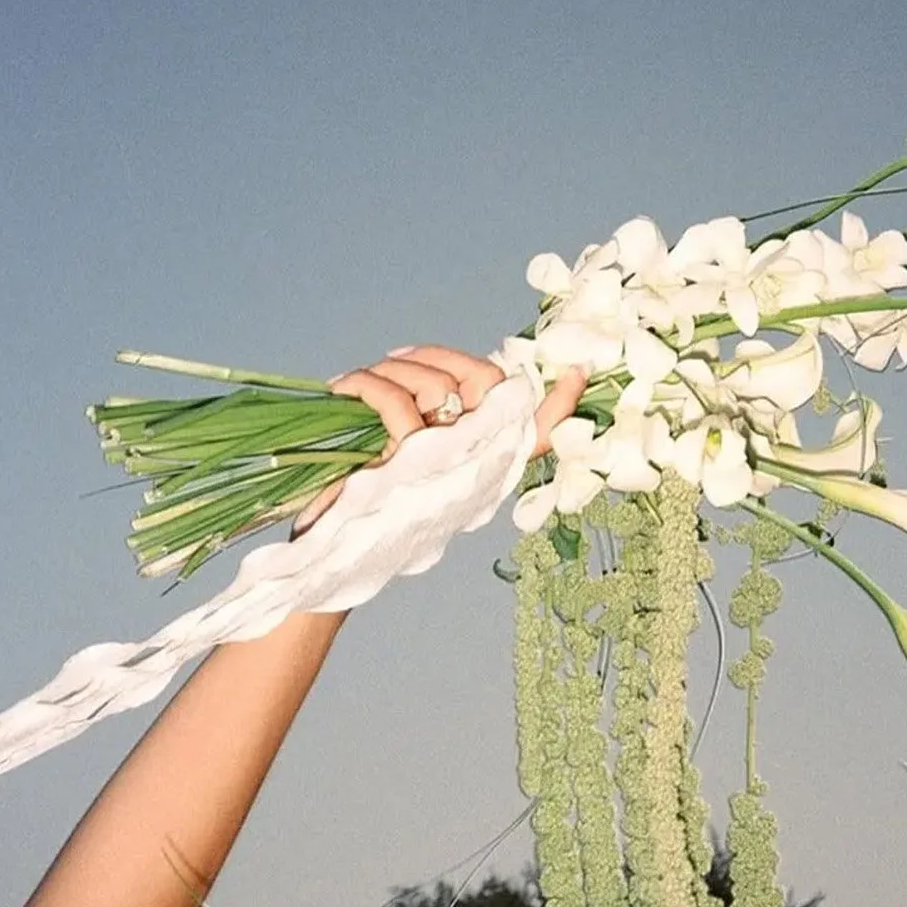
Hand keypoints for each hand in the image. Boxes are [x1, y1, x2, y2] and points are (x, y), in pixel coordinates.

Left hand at [291, 346, 586, 535]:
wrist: (327, 548)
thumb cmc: (370, 499)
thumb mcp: (412, 462)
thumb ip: (444, 428)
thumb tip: (460, 380)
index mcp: (481, 469)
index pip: (535, 435)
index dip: (558, 405)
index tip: (580, 373)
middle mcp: (471, 471)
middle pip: (484, 385)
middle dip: (438, 357)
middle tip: (397, 360)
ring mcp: (440, 467)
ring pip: (438, 385)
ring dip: (394, 370)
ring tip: (364, 381)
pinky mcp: (402, 466)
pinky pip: (396, 402)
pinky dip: (368, 383)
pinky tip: (347, 388)